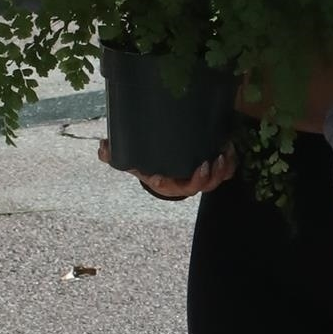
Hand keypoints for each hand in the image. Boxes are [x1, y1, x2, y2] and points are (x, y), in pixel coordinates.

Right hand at [99, 141, 234, 198]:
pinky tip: (228, 147)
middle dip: (203, 178)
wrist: (166, 165)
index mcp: (166, 183)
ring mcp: (201, 178)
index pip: (165, 186)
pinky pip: (226, 171)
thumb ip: (114, 155)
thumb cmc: (148, 162)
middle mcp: (185, 183)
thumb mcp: (129, 159)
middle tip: (205, 164)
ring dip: (221, 171)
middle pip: (198, 187)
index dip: (163, 184)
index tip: (158, 177)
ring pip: (215, 181)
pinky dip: (230, 163)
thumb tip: (102, 147)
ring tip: (221, 155)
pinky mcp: (214, 169)